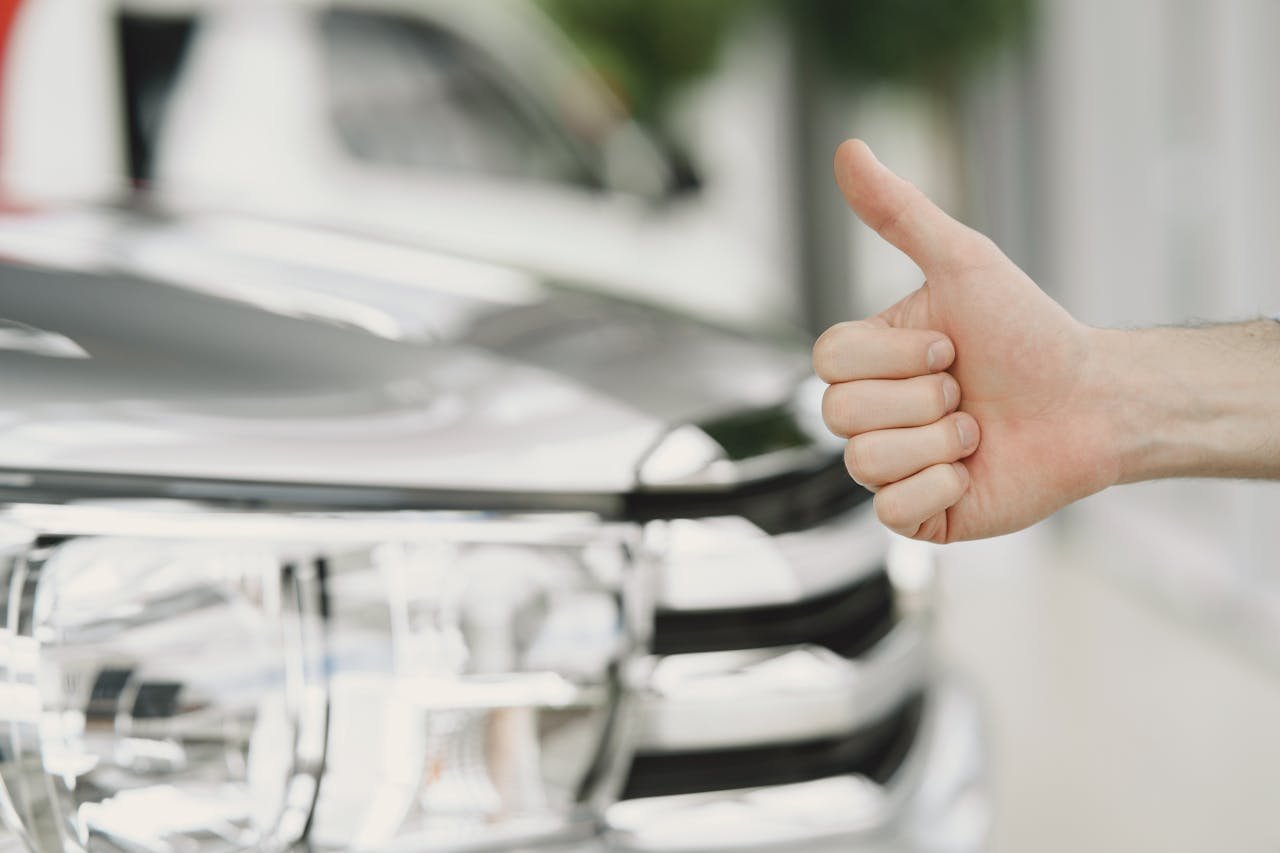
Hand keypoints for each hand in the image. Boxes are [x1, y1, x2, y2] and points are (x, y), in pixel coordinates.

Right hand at [813, 140, 1118, 541]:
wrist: (1092, 402)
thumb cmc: (1030, 332)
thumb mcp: (964, 262)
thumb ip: (899, 213)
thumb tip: (845, 148)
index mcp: (870, 361)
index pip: (826, 362)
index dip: (893, 357)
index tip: (951, 346)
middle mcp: (873, 414)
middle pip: (839, 413)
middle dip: (921, 398)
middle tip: (967, 390)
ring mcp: (893, 468)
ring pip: (863, 463)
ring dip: (937, 440)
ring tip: (976, 429)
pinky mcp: (919, 517)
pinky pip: (891, 512)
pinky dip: (939, 488)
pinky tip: (972, 471)